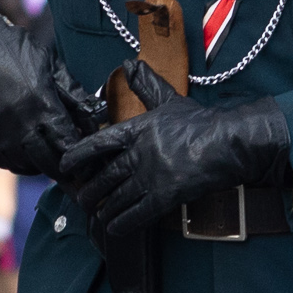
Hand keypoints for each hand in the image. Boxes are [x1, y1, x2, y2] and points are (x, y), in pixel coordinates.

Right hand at [0, 3, 103, 178]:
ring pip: (23, 165)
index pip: (66, 144)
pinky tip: (21, 155)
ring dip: (37, 166)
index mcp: (43, 104)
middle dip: (60, 170)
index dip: (77, 158)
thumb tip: (97, 117)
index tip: (85, 168)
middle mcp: (21, 122)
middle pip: (47, 161)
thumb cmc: (16, 52)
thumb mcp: (51, 66)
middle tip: (70, 177)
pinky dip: (13, 162)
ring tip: (45, 163)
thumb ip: (74, 95)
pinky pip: (0, 160)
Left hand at [58, 90, 292, 241]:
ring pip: (116, 199)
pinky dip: (122, 223)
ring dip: (103, 210)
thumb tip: (130, 63)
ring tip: (97, 215)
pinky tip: (114, 228)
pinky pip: (136, 215)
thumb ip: (146, 84)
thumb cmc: (199, 121)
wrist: (228, 143)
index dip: (77, 156)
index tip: (65, 166)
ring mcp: (150, 177)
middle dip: (89, 191)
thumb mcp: (168, 99)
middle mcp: (138, 154)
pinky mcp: (165, 197)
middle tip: (82, 199)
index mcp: (135, 130)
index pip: (96, 144)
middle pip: (103, 177)